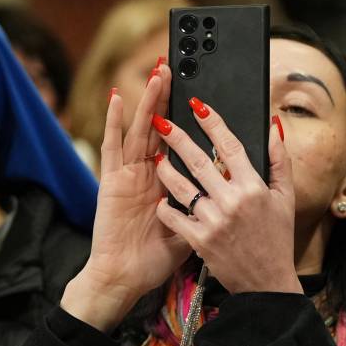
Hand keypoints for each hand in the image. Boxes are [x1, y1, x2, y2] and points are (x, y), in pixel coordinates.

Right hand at [61, 61, 191, 329]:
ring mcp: (128, 175)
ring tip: (159, 71)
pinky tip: (119, 98)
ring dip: (148, 99)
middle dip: (168, 97)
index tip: (200, 93)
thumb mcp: (192, 229)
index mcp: (164, 182)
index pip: (179, 143)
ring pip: (140, 129)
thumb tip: (234, 189)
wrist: (124, 279)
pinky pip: (113, 146)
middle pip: (159, 127)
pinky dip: (115, 121)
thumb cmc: (153, 259)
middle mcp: (145, 173)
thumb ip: (208, 206)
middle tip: (177, 66)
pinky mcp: (112, 181)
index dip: (188, 118)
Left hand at [152, 104, 300, 294]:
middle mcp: (233, 201)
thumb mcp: (286, 198)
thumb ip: (279, 160)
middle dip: (176, 137)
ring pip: (181, 186)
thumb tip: (272, 127)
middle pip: (198, 160)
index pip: (230, 145)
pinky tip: (161, 198)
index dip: (212, 122)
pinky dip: (165, 206)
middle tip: (160, 121)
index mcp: (254, 187)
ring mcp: (214, 221)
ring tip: (155, 155)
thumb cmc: (276, 238)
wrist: (266, 282)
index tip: (198, 106)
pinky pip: (174, 216)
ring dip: (165, 168)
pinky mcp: (199, 240)